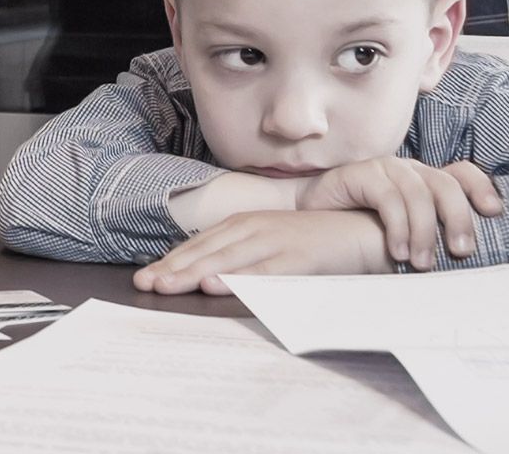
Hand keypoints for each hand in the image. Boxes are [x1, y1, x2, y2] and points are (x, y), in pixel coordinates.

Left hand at [133, 210, 390, 295]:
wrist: (365, 233)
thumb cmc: (316, 243)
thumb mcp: (273, 244)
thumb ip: (244, 256)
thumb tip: (207, 276)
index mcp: (246, 224)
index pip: (200, 245)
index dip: (172, 261)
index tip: (145, 278)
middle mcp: (255, 227)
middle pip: (206, 251)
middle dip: (173, 268)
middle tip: (144, 284)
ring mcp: (276, 240)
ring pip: (227, 259)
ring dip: (194, 272)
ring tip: (166, 285)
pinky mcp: (298, 257)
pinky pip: (263, 271)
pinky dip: (238, 277)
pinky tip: (216, 285)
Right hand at [296, 158, 503, 269]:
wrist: (312, 219)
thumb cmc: (361, 230)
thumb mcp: (404, 234)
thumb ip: (429, 237)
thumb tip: (466, 263)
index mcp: (424, 180)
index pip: (462, 173)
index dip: (481, 188)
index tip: (495, 213)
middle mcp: (409, 170)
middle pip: (446, 184)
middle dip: (458, 218)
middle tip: (461, 251)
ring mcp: (386, 168)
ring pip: (419, 193)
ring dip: (424, 232)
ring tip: (421, 263)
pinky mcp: (362, 173)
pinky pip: (389, 196)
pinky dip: (397, 226)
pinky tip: (396, 251)